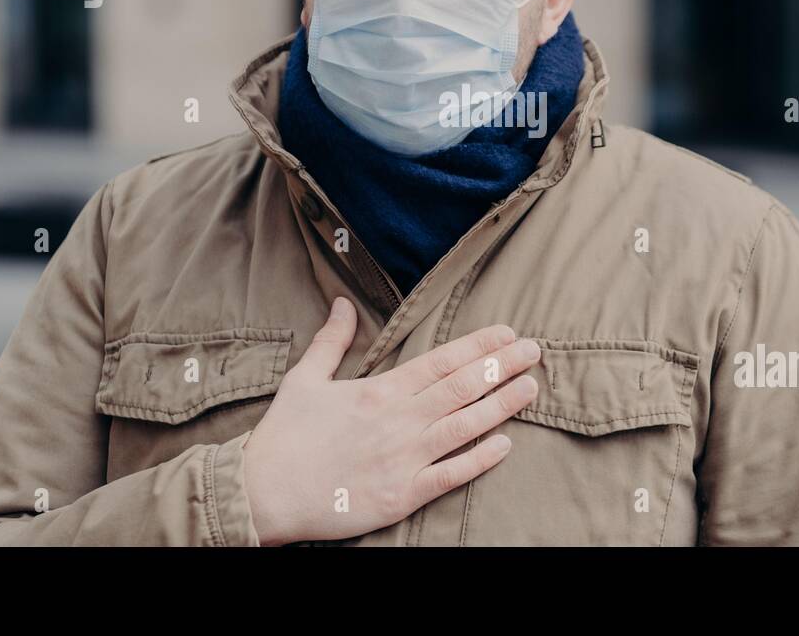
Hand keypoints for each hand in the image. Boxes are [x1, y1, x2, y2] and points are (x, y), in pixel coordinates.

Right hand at [240, 296, 540, 544]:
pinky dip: (481, 459)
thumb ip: (331, 341)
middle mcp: (398, 420)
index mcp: (378, 391)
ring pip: (465, 426)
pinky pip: (451, 475)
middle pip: (462, 387)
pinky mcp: (402, 495)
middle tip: (536, 352)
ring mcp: (403, 459)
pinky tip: (505, 444)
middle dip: (503, 366)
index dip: (479, 346)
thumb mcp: (305, 379)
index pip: (441, 361)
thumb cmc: (285, 437)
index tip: (507, 334)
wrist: (263, 493)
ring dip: (503, 405)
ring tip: (531, 388)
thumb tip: (342, 302)